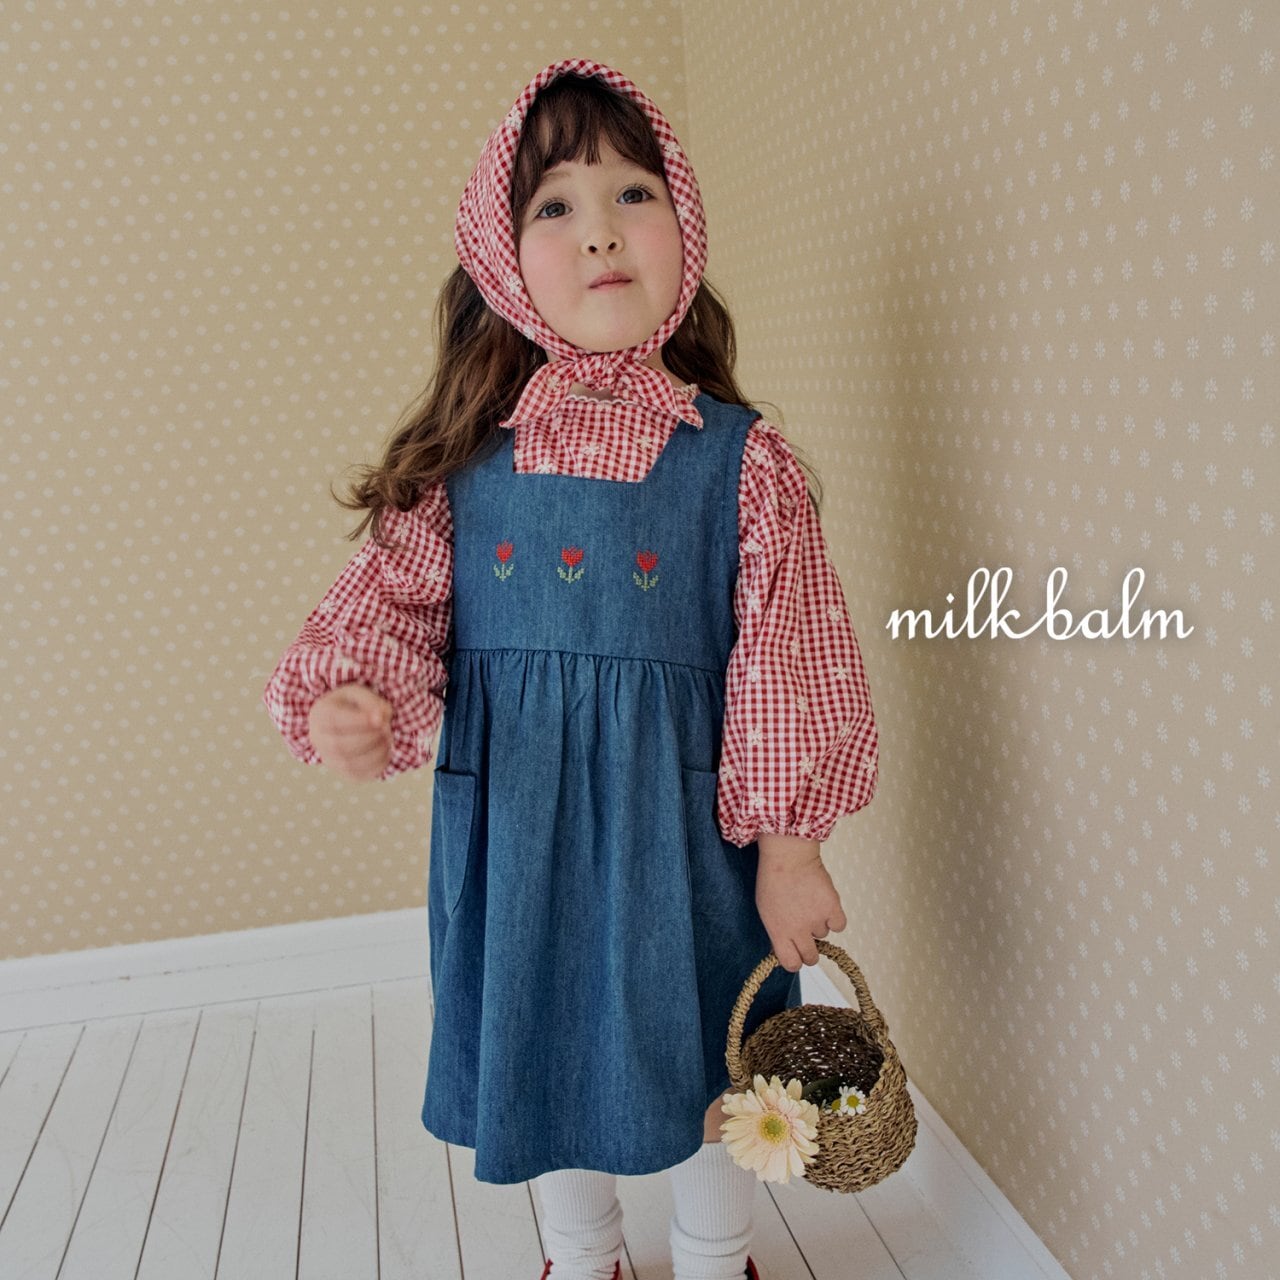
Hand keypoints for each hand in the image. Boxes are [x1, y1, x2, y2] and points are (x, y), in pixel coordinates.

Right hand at [307, 684, 392, 780]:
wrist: (345, 722)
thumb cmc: (352, 705)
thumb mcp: (359, 693)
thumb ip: (371, 702)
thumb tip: (381, 717)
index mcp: (320, 714)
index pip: (334, 720)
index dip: (358, 721)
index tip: (380, 719)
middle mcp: (318, 738)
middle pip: (339, 745)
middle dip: (369, 738)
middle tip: (386, 728)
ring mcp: (328, 758)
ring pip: (348, 764)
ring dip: (375, 752)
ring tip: (387, 739)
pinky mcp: (342, 772)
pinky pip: (358, 776)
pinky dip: (376, 766)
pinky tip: (385, 751)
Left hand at [754, 847, 846, 972]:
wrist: (787, 856)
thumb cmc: (772, 879)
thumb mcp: (765, 910)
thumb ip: (776, 932)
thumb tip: (784, 948)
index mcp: (779, 932)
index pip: (791, 964)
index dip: (794, 960)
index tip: (794, 953)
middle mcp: (798, 930)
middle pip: (811, 958)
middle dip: (809, 950)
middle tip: (806, 934)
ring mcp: (816, 920)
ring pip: (823, 935)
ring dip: (819, 924)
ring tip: (809, 904)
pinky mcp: (832, 907)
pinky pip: (839, 925)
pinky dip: (834, 918)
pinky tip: (825, 906)